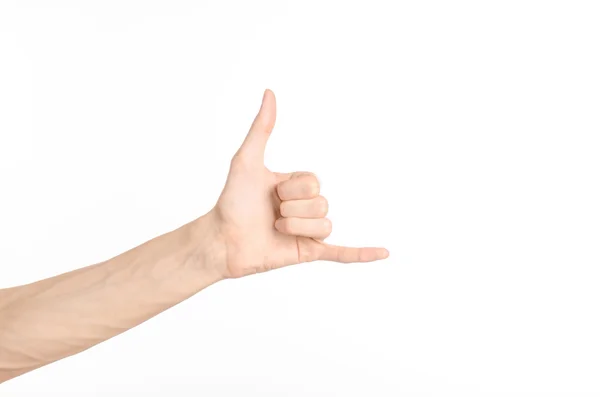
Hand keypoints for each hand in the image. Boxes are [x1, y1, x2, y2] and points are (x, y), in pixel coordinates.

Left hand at [208, 89, 388, 278]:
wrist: (221, 240)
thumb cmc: (231, 201)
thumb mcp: (247, 160)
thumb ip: (261, 129)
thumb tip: (270, 93)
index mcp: (296, 186)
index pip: (314, 182)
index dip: (291, 189)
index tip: (269, 193)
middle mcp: (305, 207)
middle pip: (322, 203)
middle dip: (293, 209)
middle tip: (270, 214)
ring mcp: (308, 231)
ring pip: (325, 225)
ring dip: (297, 227)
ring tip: (276, 230)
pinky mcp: (308, 252)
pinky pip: (341, 253)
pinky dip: (363, 253)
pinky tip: (384, 253)